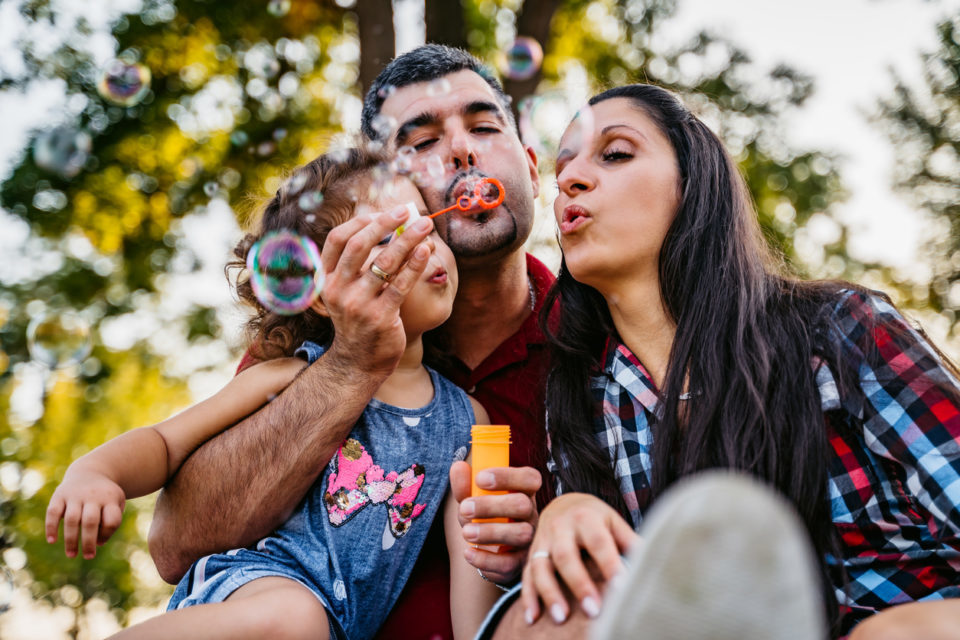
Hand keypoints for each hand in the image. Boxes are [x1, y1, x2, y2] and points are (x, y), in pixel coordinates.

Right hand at [45, 467, 125, 558]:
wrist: (91, 472)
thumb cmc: (105, 496)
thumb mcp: (116, 504)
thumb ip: (111, 523)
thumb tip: (98, 543)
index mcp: (110, 498)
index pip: (111, 520)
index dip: (107, 534)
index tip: (101, 542)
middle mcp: (93, 496)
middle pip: (90, 522)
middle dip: (89, 542)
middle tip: (89, 556)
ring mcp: (75, 495)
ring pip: (72, 519)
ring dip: (71, 540)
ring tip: (72, 555)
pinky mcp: (59, 495)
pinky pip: (53, 512)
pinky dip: (51, 527)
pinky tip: (52, 541)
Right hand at [319, 206, 433, 377]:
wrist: (359, 364)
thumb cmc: (359, 321)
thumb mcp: (347, 293)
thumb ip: (358, 265)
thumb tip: (385, 226)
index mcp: (327, 280)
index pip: (336, 240)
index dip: (359, 222)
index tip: (381, 213)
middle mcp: (338, 290)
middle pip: (359, 245)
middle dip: (385, 224)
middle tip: (408, 212)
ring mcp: (359, 304)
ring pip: (384, 262)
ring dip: (408, 239)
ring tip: (426, 226)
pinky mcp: (381, 317)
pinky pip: (400, 284)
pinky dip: (414, 264)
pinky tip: (426, 251)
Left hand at [449, 461, 541, 583]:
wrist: (493, 552)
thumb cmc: (485, 516)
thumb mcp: (474, 498)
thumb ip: (466, 484)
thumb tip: (458, 467)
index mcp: (524, 491)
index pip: (529, 478)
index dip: (507, 476)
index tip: (480, 478)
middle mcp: (532, 514)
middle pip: (523, 505)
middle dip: (491, 506)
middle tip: (465, 508)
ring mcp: (530, 539)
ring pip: (520, 534)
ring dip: (489, 532)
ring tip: (466, 532)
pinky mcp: (520, 563)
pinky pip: (509, 563)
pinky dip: (486, 559)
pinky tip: (468, 552)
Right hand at [520, 492, 636, 624]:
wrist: (562, 503)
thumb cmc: (595, 518)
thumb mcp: (613, 521)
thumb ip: (629, 541)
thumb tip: (656, 561)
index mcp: (586, 517)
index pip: (598, 541)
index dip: (609, 563)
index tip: (622, 587)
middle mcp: (560, 527)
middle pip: (566, 556)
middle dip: (579, 584)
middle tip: (594, 611)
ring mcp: (542, 541)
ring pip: (541, 567)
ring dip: (549, 593)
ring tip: (561, 618)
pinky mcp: (531, 554)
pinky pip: (526, 575)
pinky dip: (528, 597)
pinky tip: (532, 618)